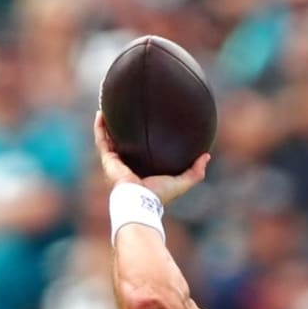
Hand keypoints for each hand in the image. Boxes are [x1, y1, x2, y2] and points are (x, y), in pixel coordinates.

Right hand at [94, 110, 208, 204]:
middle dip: (122, 132)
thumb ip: (196, 171)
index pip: (142, 156)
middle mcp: (128, 167)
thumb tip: (207, 155)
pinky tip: (101, 113)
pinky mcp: (108, 160)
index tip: (147, 129)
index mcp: (143, 172)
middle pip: (123, 146)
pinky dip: (100, 127)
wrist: (142, 199)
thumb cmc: (160, 193)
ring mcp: (115, 163)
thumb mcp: (183, 181)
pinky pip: (101, 139)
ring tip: (108, 109)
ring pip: (109, 140)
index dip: (143, 143)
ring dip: (107, 125)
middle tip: (126, 115)